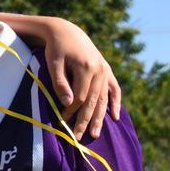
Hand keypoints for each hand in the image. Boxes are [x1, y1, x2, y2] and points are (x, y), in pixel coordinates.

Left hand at [40, 20, 120, 138]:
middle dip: (85, 121)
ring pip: (104, 98)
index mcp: (87, 67)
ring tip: (95, 134)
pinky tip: (115, 117)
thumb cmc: (56, 49)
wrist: (66, 32)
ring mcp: (106, 71)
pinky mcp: (107, 70)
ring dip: (100, 117)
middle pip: (94, 101)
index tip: (62, 122)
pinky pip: (114, 90)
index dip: (72, 111)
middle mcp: (100, 70)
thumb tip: (68, 104)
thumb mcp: (54, 63)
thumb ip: (60, 83)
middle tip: (78, 138)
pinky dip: (115, 103)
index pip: (81, 96)